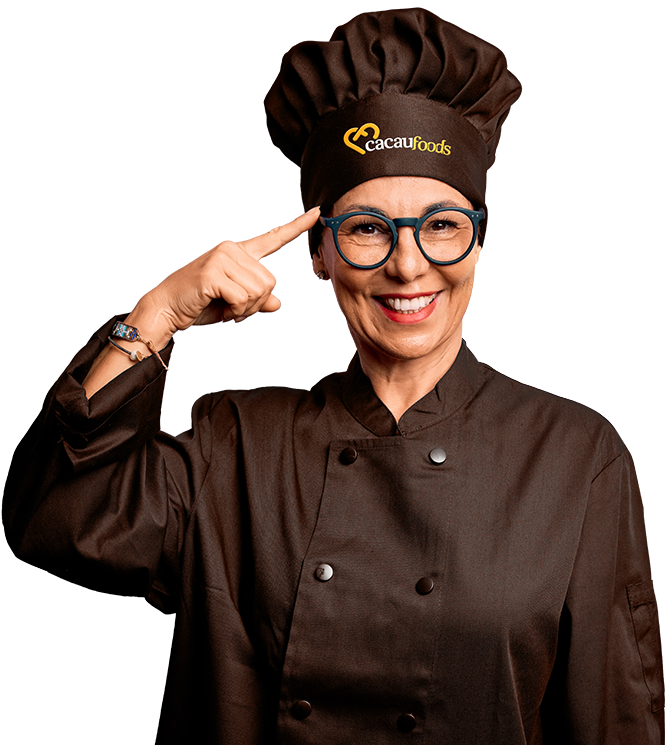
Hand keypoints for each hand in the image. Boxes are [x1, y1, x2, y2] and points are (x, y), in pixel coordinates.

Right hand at [132, 207, 320, 344]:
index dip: (297, 227)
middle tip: (234, 309)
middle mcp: (231, 250)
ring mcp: (221, 258)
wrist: (167, 308)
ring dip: (245, 309)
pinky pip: (242, 298)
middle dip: (255, 304)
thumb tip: (276, 303)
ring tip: (226, 307)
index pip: (272, 238)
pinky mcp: (213, 273)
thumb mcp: (233, 303)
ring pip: (258, 291)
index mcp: (238, 253)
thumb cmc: (199, 303)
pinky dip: (235, 312)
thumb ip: (256, 301)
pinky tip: (221, 309)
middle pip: (270, 282)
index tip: (317, 212)